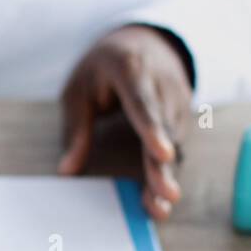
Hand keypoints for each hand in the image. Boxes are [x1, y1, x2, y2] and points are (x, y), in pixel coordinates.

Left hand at [58, 24, 192, 220]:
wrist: (142, 43)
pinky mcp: (183, 116)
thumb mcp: (78, 90)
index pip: (143, 103)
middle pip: (164, 130)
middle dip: (164, 166)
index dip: (153, 130)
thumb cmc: (103, 68)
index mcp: (130, 69)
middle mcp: (161, 85)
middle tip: (166, 196)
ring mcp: (177, 100)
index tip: (164, 155)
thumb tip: (67, 170)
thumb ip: (76, 129)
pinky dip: (167, 171)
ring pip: (175, 143)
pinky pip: (177, 146)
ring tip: (157, 207)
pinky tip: (159, 198)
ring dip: (166, 176)